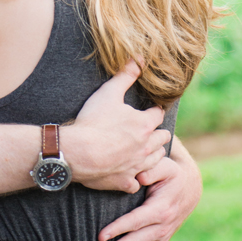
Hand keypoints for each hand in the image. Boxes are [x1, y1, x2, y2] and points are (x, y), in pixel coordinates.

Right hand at [60, 60, 170, 193]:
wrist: (78, 152)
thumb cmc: (94, 121)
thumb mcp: (109, 92)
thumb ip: (126, 75)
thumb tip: (139, 58)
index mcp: (144, 124)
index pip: (158, 115)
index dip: (155, 110)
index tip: (151, 109)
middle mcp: (146, 147)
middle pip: (163, 138)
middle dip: (158, 133)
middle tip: (149, 129)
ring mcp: (137, 166)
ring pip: (156, 161)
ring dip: (153, 154)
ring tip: (144, 149)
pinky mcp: (125, 181)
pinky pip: (137, 182)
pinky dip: (135, 177)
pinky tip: (128, 172)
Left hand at [94, 143, 201, 240]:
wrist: (189, 188)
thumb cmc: (171, 174)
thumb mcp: (165, 165)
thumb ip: (152, 169)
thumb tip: (139, 176)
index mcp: (161, 208)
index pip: (136, 221)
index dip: (118, 229)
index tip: (101, 237)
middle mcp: (163, 227)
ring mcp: (163, 238)